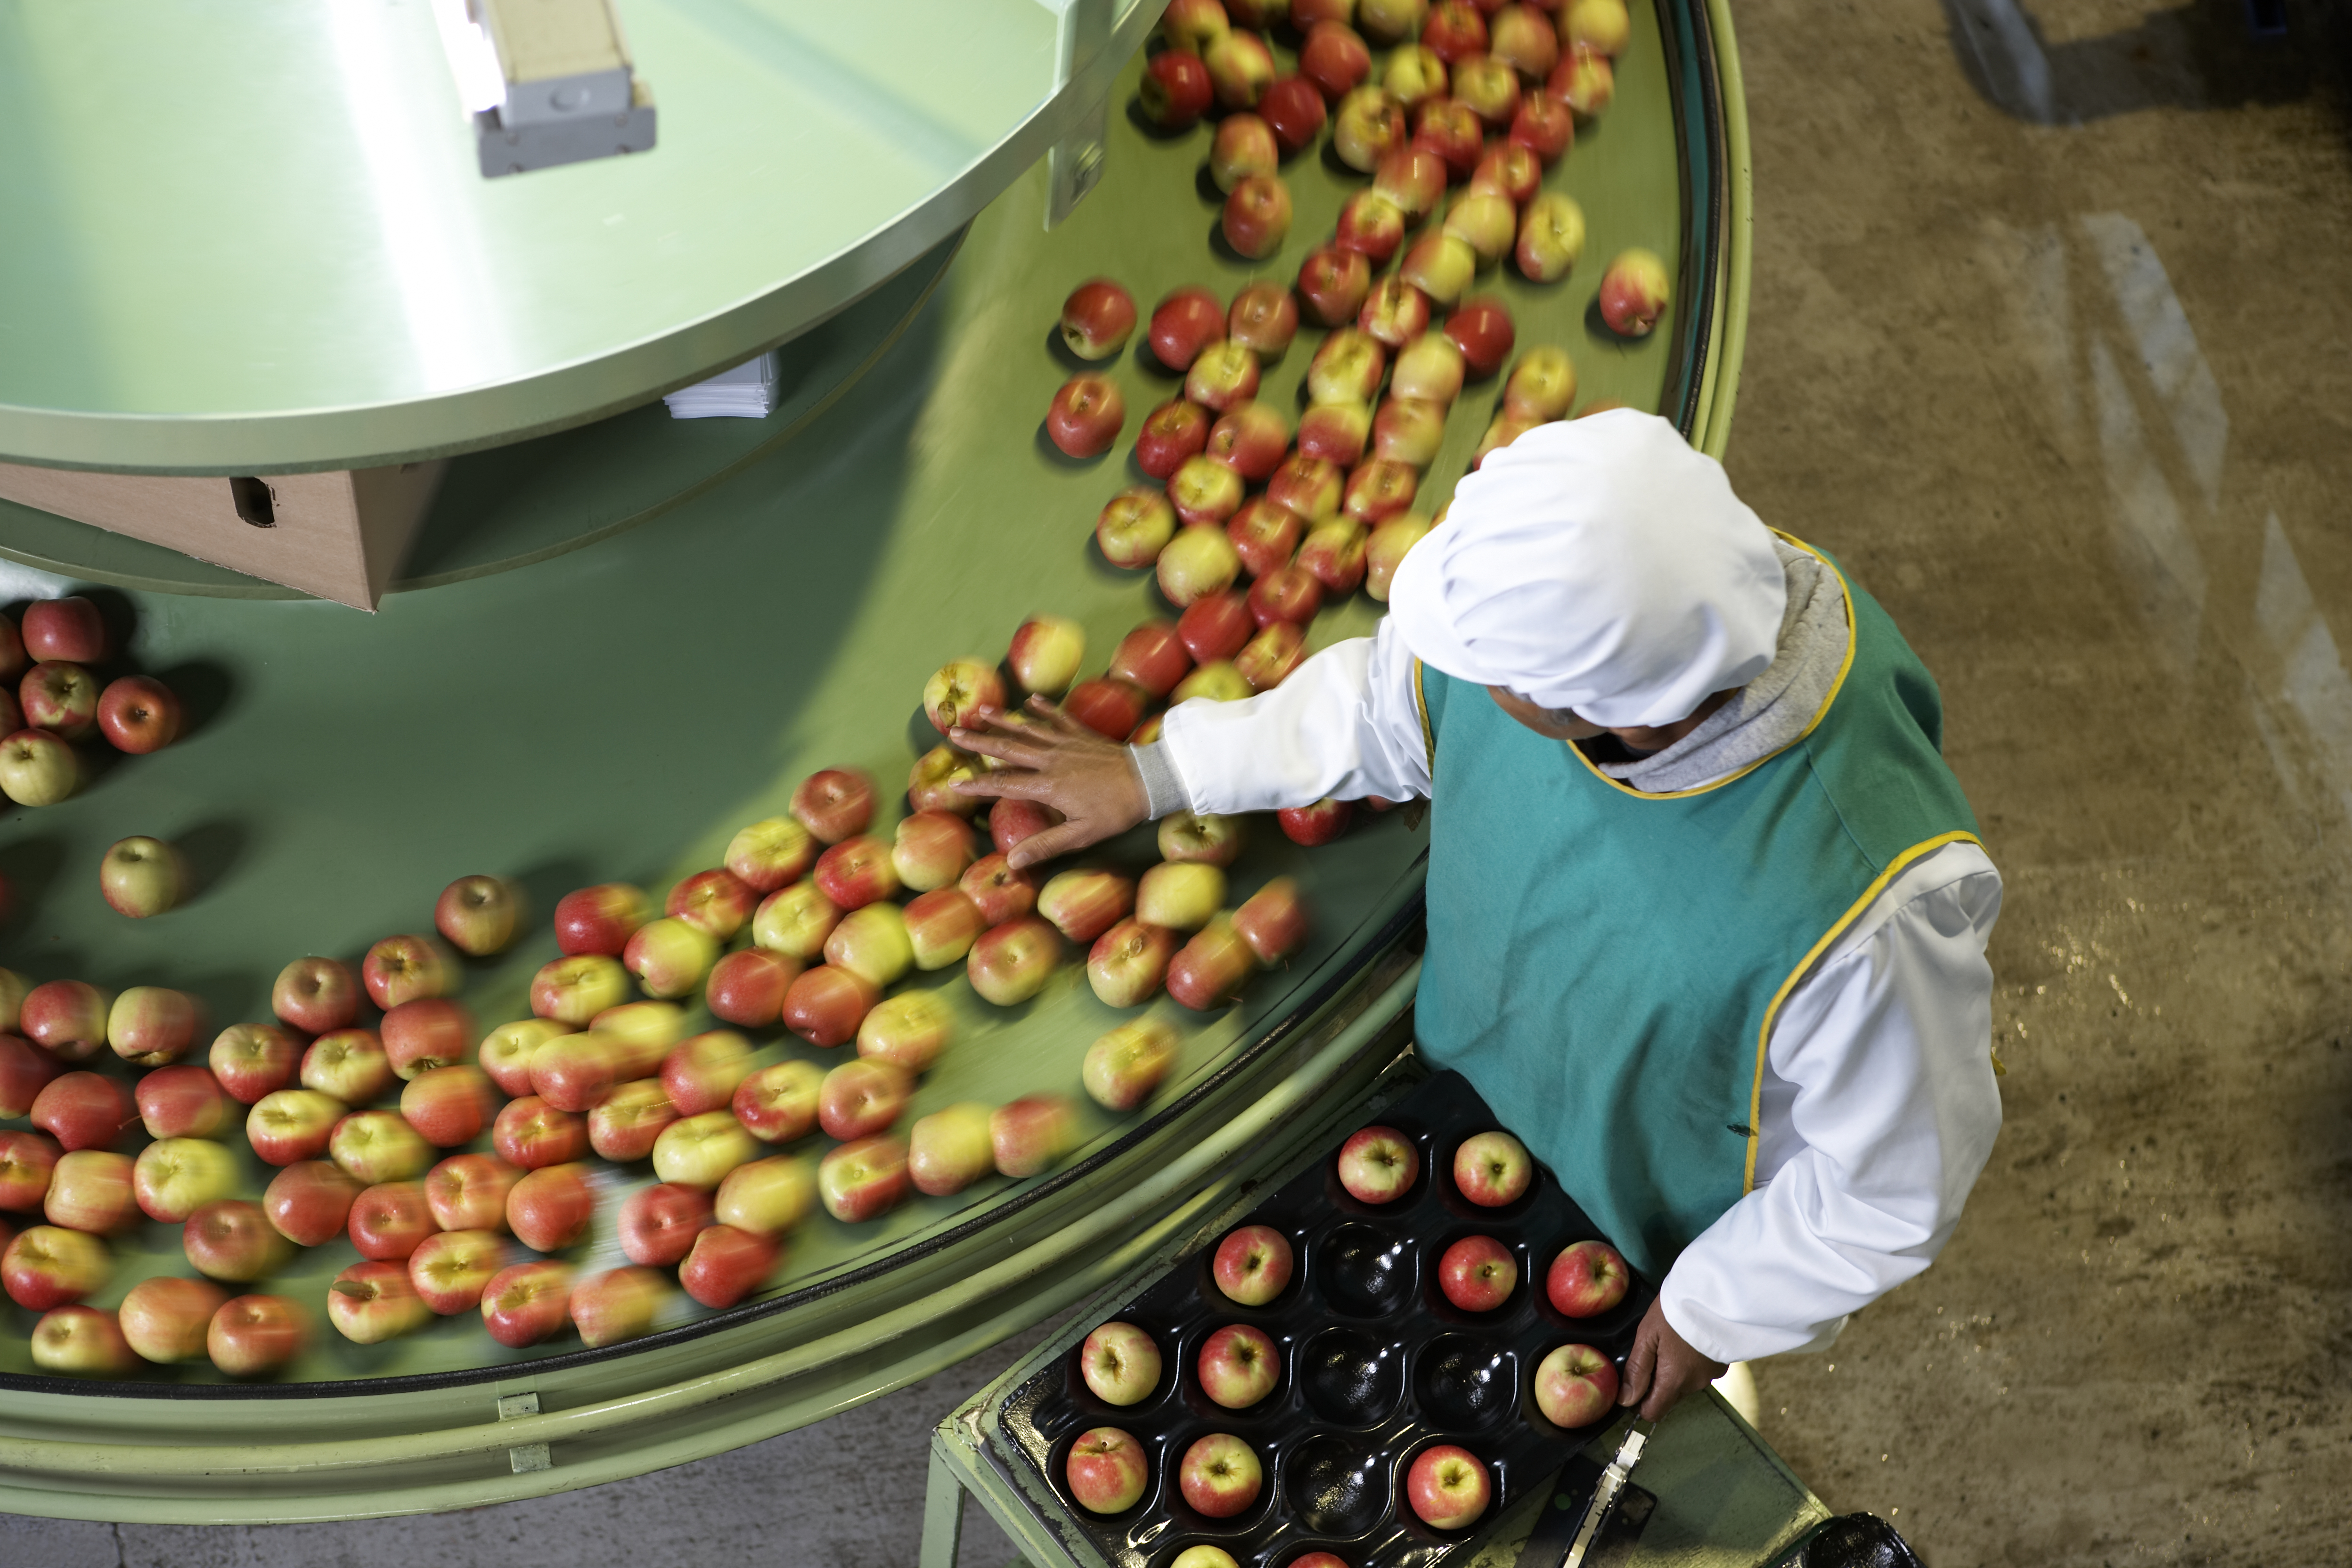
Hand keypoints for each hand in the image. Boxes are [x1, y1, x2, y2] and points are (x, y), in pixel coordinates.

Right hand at [951, 698, 1150, 869]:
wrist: (1150, 781)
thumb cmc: (1116, 811)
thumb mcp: (1081, 835)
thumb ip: (1045, 846)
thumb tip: (1013, 862)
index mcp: (1048, 785)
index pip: (1004, 784)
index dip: (978, 785)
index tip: (955, 783)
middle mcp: (1052, 760)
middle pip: (1008, 748)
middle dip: (979, 741)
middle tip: (953, 732)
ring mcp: (1067, 743)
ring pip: (1028, 729)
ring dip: (1003, 719)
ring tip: (980, 711)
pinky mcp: (1083, 734)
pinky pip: (1059, 718)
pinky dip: (1044, 708)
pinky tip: (1031, 700)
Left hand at [1617, 1296, 1724, 1421]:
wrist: (1714, 1293)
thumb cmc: (1676, 1311)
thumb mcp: (1647, 1336)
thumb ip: (1636, 1370)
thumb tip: (1625, 1400)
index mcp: (1674, 1380)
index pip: (1653, 1412)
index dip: (1639, 1404)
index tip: (1632, 1387)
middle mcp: (1694, 1384)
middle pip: (1668, 1398)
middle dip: (1656, 1384)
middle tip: (1651, 1354)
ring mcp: (1710, 1375)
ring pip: (1684, 1385)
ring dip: (1674, 1373)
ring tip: (1670, 1343)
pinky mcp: (1721, 1365)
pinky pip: (1698, 1373)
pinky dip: (1690, 1364)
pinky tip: (1686, 1343)